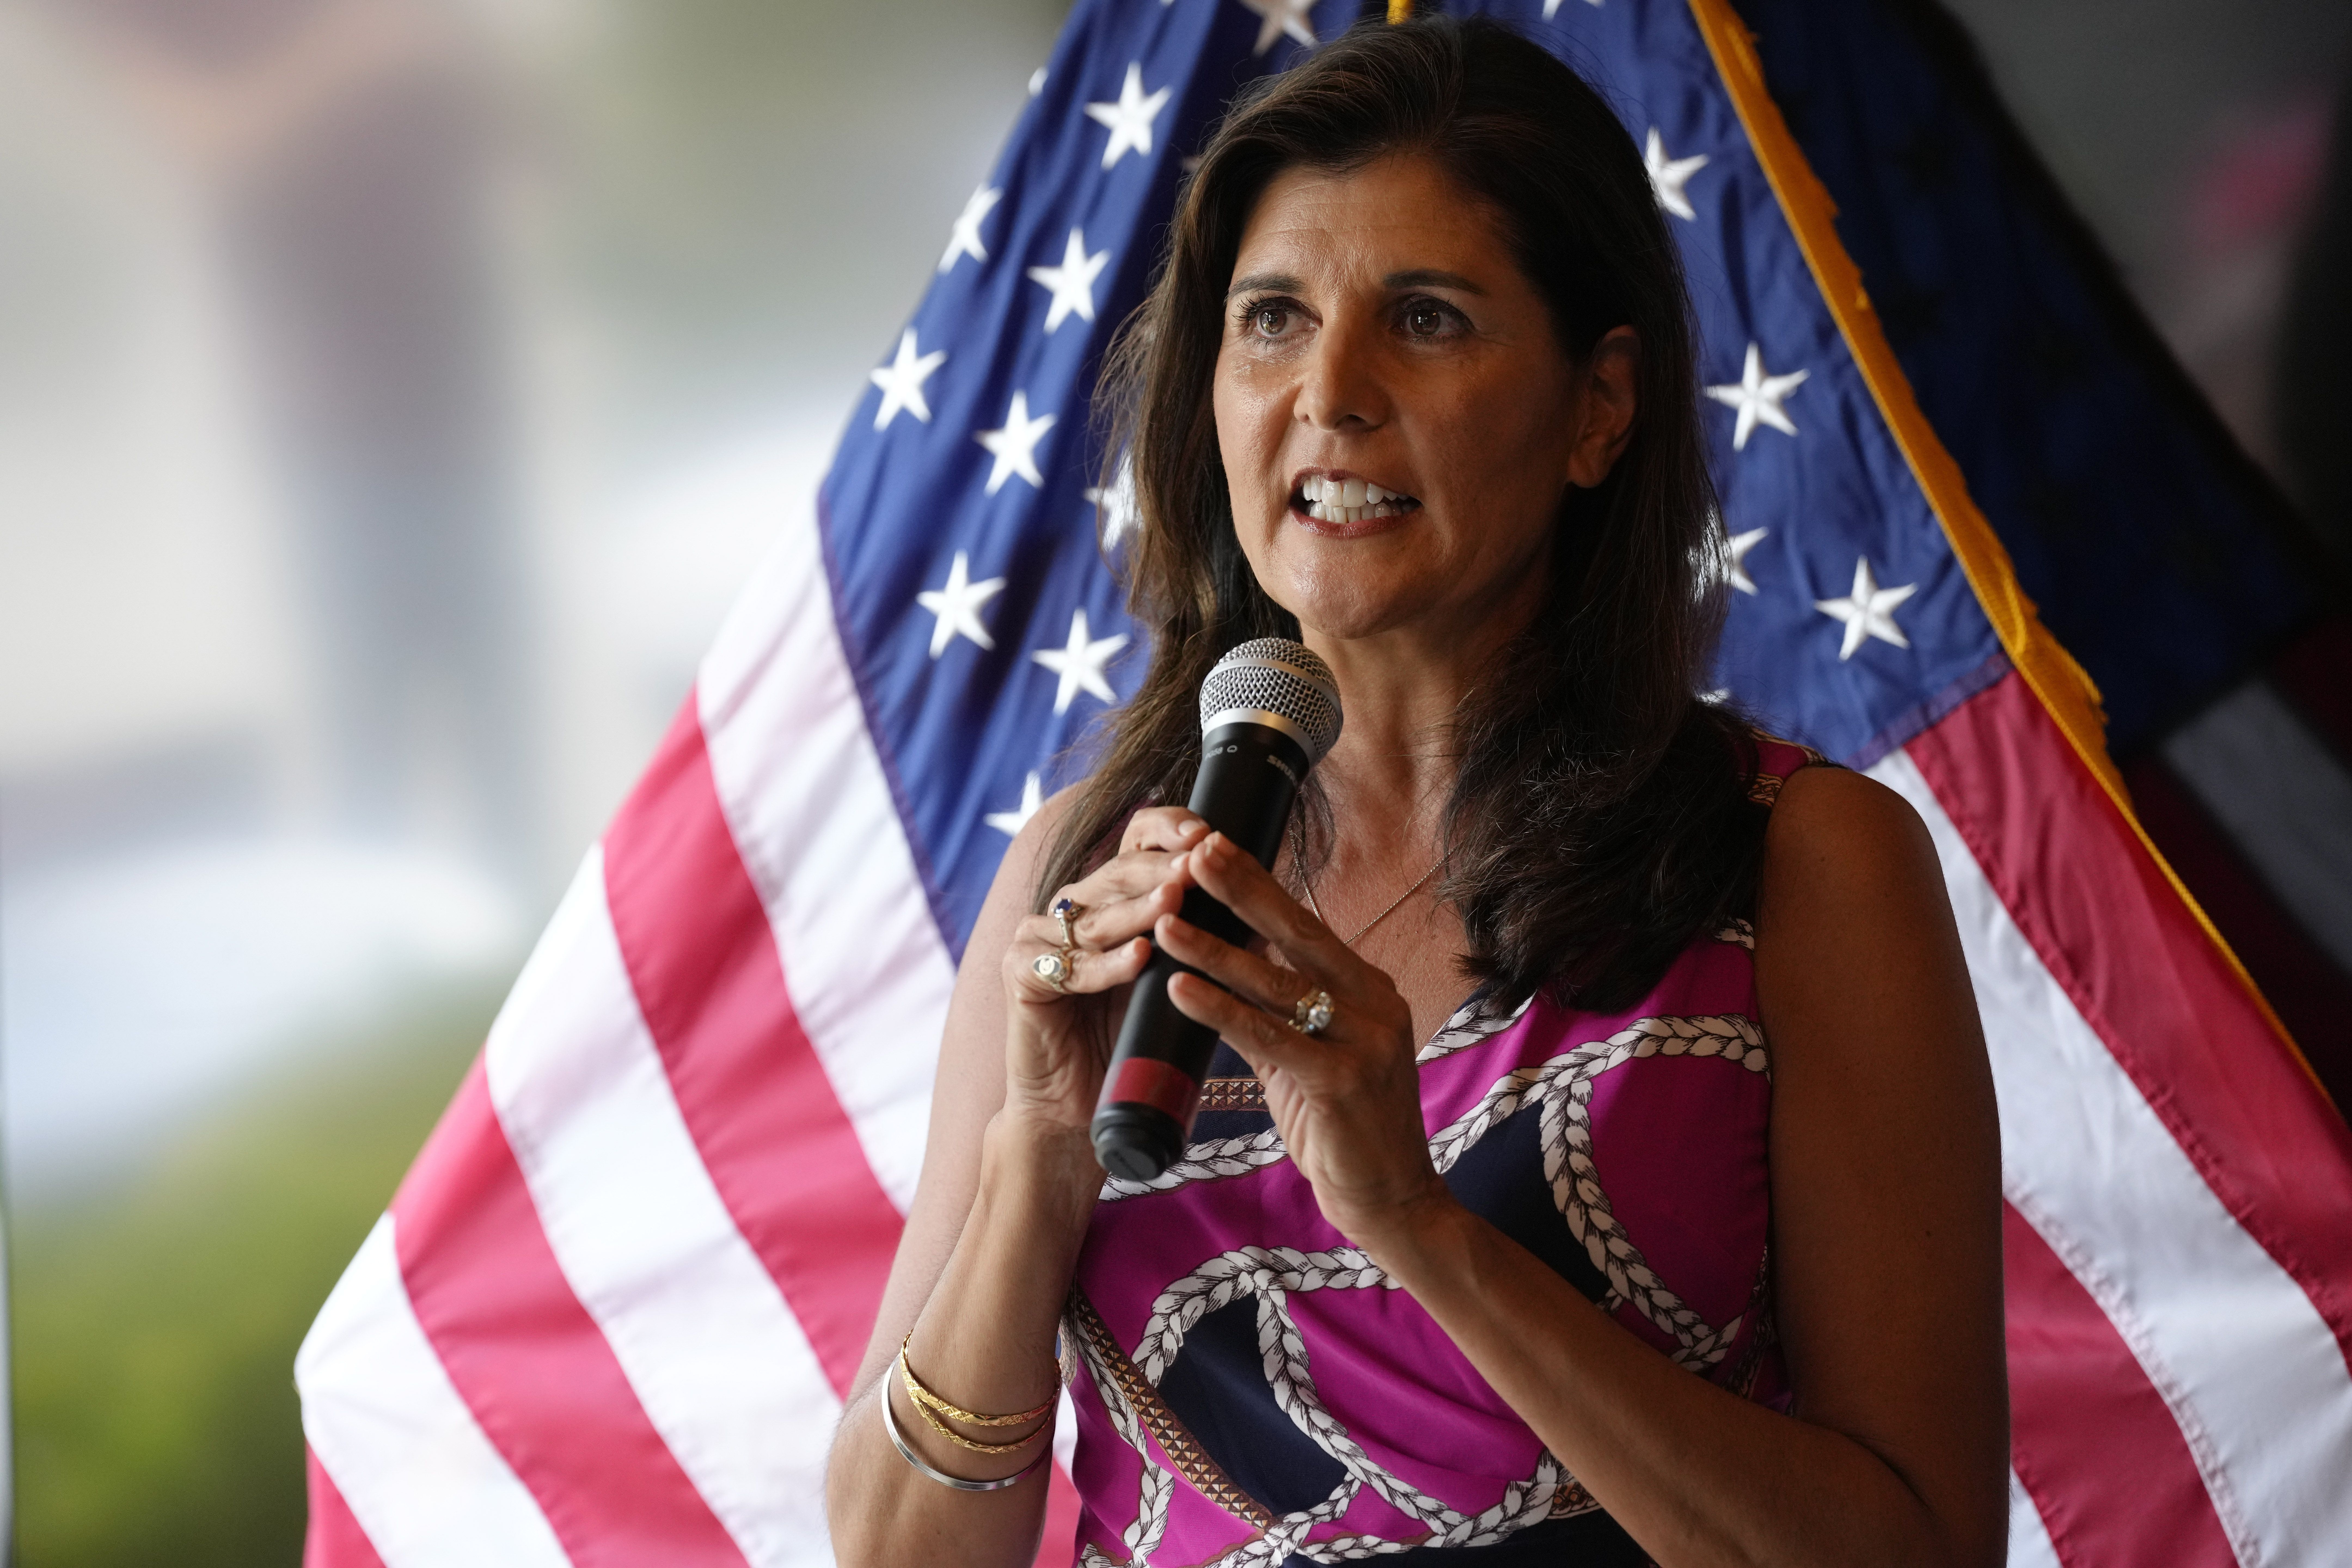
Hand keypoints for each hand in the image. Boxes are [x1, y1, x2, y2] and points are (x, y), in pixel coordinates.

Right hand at [999, 807, 1210, 1131]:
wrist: (1079, 1105)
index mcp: (1107, 896)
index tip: (1207, 832)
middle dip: (1161, 868)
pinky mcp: (1020, 974)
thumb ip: (1202, 937)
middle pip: (1117, 874)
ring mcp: (1039, 938)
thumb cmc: (1136, 1039)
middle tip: (1197, 862)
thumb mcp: (1175, 977)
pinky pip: (1071, 967)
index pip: (1136, 845)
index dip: (1167, 832)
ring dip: (1138, 910)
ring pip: (1096, 919)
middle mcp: (1070, 908)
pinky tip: (1139, 958)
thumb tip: (1264, 906)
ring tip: (1176, 899)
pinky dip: (1107, 966)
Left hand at [1157, 832, 1458, 1254]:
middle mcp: (1373, 1003)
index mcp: (1367, 989)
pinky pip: (1269, 1037)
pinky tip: (1180, 990)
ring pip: (1275, 984)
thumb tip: (1225, 968)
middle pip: (1297, 933)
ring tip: (1165, 922)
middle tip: (1195, 850)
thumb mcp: (1308, 1057)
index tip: (1214, 847)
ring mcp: (1364, 1040)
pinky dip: (1220, 1011)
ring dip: (1214, 950)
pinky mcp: (1342, 1080)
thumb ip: (1276, 1013)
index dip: (1259, 884)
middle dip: (1242, 889)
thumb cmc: (1343, 1126)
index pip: (1305, 926)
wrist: (1391, 1200)